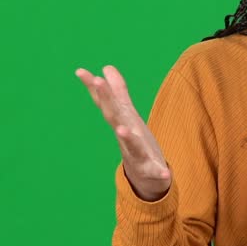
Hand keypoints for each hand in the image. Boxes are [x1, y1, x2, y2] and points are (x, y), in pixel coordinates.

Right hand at [75, 65, 171, 200]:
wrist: (144, 178)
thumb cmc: (134, 142)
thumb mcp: (128, 115)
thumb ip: (118, 92)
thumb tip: (106, 67)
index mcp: (122, 123)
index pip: (106, 102)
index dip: (95, 86)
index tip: (80, 71)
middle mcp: (125, 137)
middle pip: (114, 117)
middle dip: (106, 100)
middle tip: (97, 81)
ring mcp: (137, 154)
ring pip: (131, 145)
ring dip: (126, 137)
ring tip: (122, 129)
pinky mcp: (151, 170)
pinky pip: (155, 172)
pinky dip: (158, 173)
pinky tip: (165, 174)